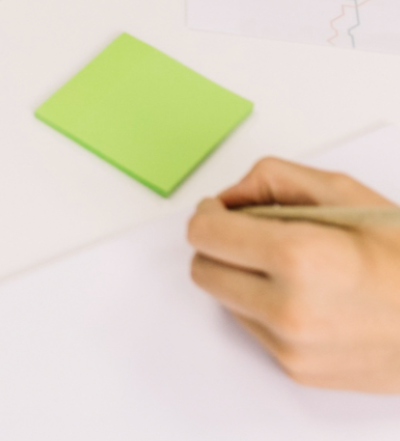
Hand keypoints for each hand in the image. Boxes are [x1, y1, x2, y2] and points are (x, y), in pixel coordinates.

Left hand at [187, 157, 399, 391]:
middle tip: (250, 233)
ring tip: (290, 267)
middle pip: (204, 270)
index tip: (222, 210)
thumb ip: (274, 179)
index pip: (205, 235)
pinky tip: (305, 295)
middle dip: (219, 247)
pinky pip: (253, 329)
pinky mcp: (299, 371)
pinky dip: (263, 308)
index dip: (209, 215)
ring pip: (224, 301)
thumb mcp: (345, 193)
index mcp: (300, 257)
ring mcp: (293, 348)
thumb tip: (229, 196)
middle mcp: (291, 309)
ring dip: (240, 278)